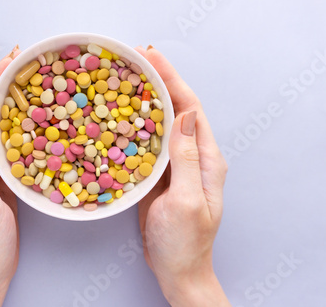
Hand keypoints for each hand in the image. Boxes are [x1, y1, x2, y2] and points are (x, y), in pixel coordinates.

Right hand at [136, 46, 229, 305]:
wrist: (177, 268)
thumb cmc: (185, 241)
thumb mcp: (187, 200)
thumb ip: (187, 159)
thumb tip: (186, 114)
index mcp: (207, 159)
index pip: (190, 108)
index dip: (172, 80)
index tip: (152, 57)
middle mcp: (193, 156)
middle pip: (175, 109)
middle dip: (158, 81)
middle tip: (135, 59)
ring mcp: (175, 165)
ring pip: (159, 123)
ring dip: (144, 99)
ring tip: (124, 79)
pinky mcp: (158, 174)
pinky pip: (146, 143)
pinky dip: (133, 125)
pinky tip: (118, 116)